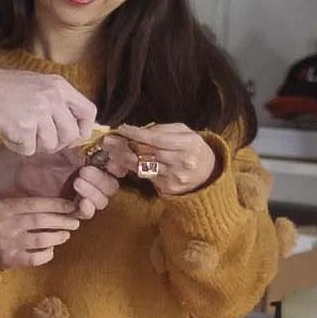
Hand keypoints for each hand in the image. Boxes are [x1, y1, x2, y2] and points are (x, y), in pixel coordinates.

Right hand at [0, 69, 97, 156]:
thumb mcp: (34, 84)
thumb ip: (55, 100)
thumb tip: (70, 124)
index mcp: (58, 85)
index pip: (89, 111)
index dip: (83, 129)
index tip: (73, 136)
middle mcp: (52, 98)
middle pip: (71, 134)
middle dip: (57, 143)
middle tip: (40, 139)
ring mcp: (39, 113)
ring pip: (51, 145)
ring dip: (34, 145)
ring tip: (18, 131)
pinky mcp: (24, 128)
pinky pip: (29, 149)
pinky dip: (17, 146)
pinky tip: (7, 133)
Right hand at [0, 197, 82, 274]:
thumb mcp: (6, 209)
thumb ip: (27, 206)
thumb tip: (62, 204)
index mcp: (3, 208)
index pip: (34, 204)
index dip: (56, 205)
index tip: (72, 206)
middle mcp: (4, 224)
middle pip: (40, 221)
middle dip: (62, 221)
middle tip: (75, 222)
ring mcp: (6, 243)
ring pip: (41, 240)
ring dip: (58, 237)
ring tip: (65, 235)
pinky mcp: (9, 259)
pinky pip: (36, 258)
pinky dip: (47, 254)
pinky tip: (50, 250)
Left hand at [14, 147, 124, 219]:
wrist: (16, 168)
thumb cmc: (39, 153)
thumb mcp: (64, 146)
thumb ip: (85, 146)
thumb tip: (105, 144)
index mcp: (93, 164)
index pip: (115, 169)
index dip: (118, 167)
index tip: (112, 162)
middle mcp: (90, 181)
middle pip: (110, 187)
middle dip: (101, 180)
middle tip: (83, 171)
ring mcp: (80, 196)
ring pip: (101, 201)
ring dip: (94, 192)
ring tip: (77, 181)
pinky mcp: (68, 209)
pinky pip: (85, 213)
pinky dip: (87, 208)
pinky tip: (81, 202)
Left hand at [99, 125, 217, 195]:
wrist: (209, 174)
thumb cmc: (193, 149)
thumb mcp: (185, 133)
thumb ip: (163, 129)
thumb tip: (139, 130)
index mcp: (189, 145)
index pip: (157, 139)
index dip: (137, 134)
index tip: (123, 129)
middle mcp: (182, 162)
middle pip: (147, 153)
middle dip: (124, 146)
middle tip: (107, 140)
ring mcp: (174, 177)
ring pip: (142, 166)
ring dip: (122, 158)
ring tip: (109, 150)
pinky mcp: (167, 188)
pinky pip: (144, 176)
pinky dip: (130, 168)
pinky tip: (119, 162)